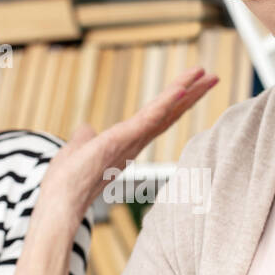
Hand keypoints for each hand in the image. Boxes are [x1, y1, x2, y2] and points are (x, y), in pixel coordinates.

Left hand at [37, 65, 219, 219]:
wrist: (60, 199)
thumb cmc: (67, 180)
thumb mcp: (77, 148)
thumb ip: (84, 137)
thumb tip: (85, 128)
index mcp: (128, 141)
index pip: (158, 116)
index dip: (176, 101)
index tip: (193, 85)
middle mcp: (136, 141)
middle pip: (171, 112)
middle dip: (193, 94)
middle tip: (214, 77)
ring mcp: (133, 140)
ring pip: (166, 110)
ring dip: (187, 91)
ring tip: (208, 75)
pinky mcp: (126, 137)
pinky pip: (151, 116)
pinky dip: (166, 101)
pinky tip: (181, 87)